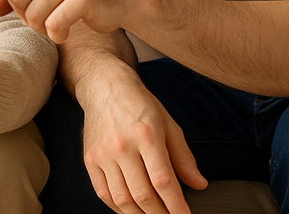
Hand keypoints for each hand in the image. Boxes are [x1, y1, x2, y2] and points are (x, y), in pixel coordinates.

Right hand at [81, 72, 205, 213]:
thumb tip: (199, 185)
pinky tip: (131, 210)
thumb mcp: (168, 124)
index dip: (176, 205)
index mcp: (147, 135)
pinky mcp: (90, 159)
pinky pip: (103, 193)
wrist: (105, 87)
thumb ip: (183, 156)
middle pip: (143, 195)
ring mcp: (103, 154)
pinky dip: (118, 208)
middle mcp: (123, 146)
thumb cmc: (141, 106)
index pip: (163, 181)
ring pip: (122, 199)